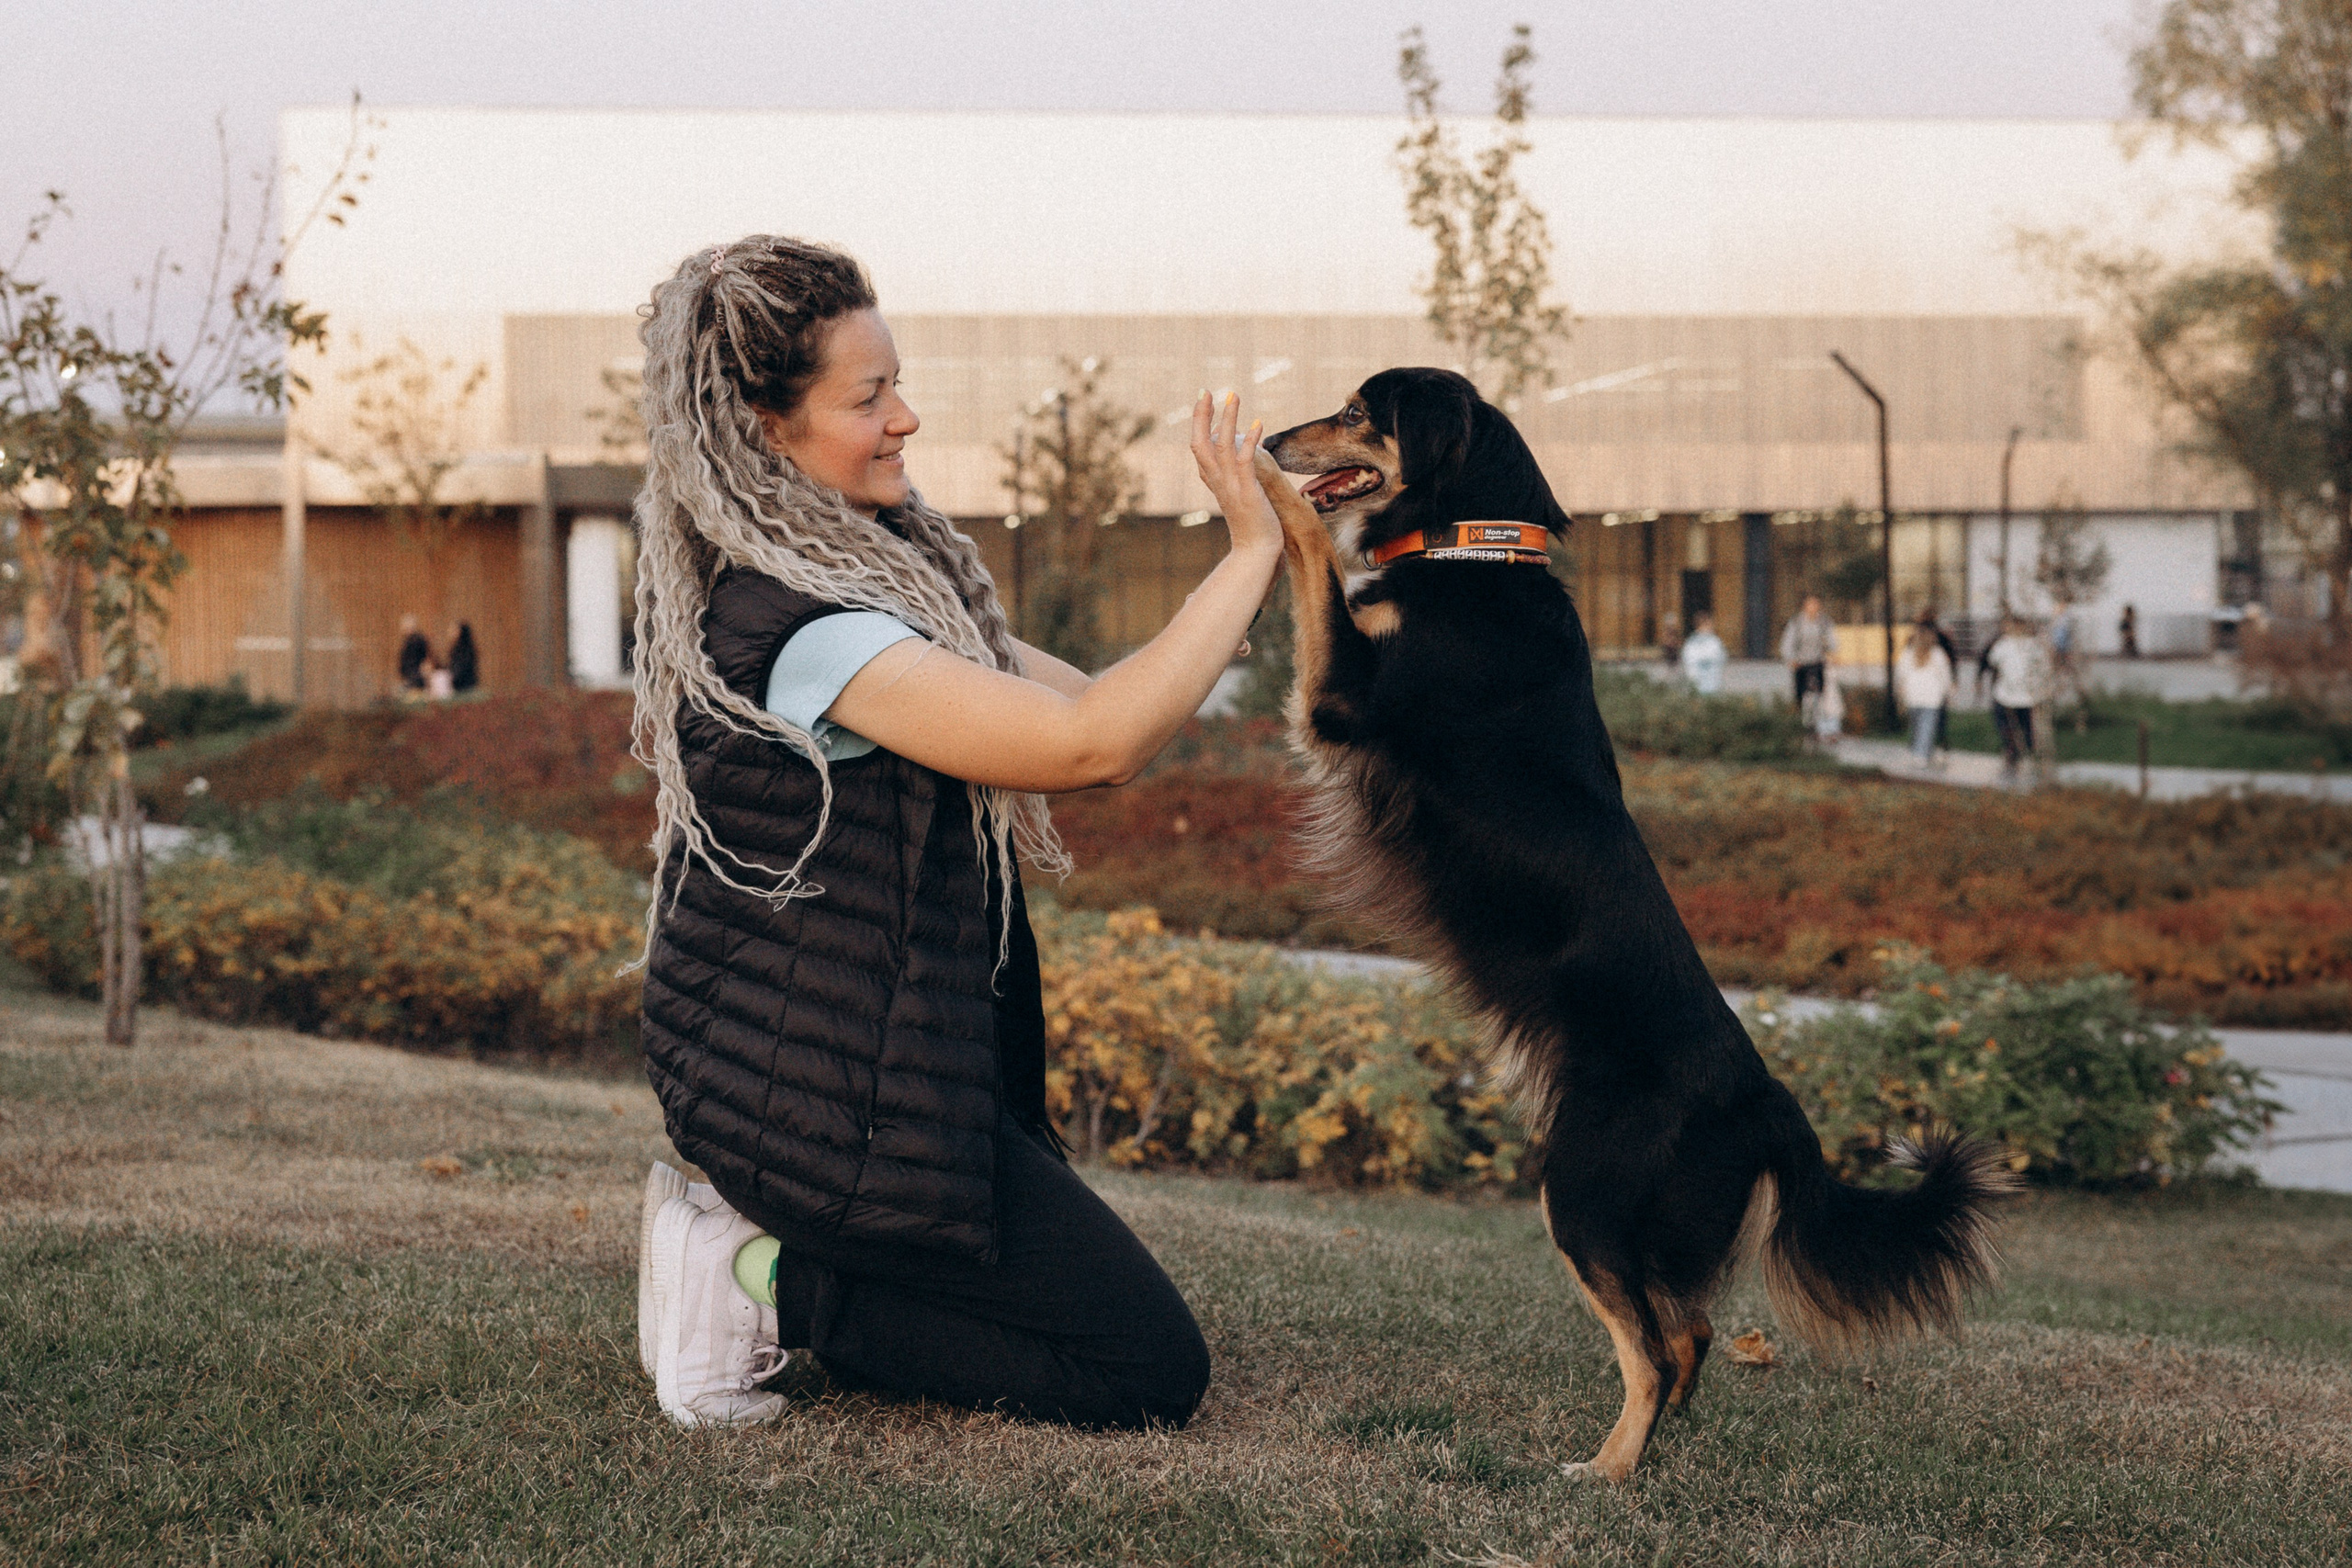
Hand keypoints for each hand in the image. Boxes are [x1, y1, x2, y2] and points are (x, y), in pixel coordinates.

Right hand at [1189, 390, 1281, 558]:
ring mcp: (1231, 487)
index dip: (1199, 425)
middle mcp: (1218, 483)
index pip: (1199, 449)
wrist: (1258, 554)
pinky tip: (1258, 423)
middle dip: (1201, 416)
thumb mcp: (1239, 498)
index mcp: (1214, 483)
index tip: (1204, 401)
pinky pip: (1245, 461)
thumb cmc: (1252, 529)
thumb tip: (1235, 460)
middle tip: (1206, 391)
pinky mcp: (1248, 492)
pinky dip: (1250, 440)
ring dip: (1226, 420)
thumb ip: (1235, 479)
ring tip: (1233, 395)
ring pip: (1221, 447)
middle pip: (1200, 444)